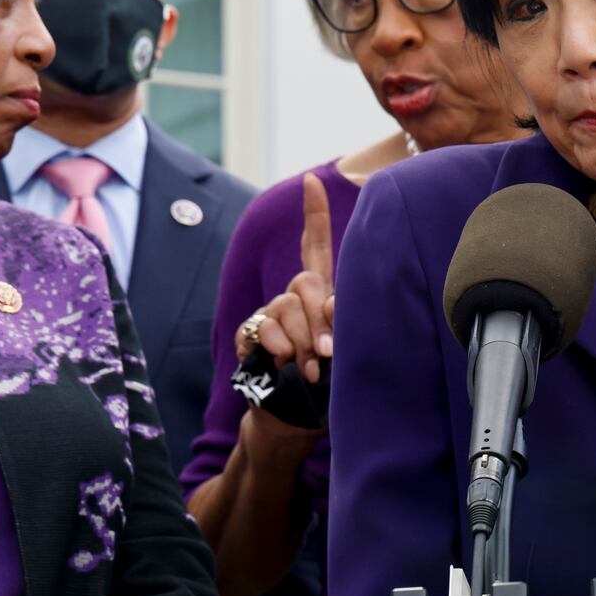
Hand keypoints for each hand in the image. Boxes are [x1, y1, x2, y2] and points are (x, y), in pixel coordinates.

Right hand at [236, 173, 335, 383]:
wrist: (296, 416)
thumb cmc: (331, 380)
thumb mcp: (346, 347)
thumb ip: (340, 321)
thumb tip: (329, 304)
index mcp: (318, 292)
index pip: (315, 245)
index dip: (314, 214)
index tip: (312, 179)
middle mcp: (292, 297)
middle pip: (304, 281)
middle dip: (318, 318)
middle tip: (328, 352)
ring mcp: (269, 314)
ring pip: (285, 306)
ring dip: (302, 340)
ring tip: (311, 368)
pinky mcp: (249, 335)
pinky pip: (263, 327)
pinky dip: (279, 347)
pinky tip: (284, 363)